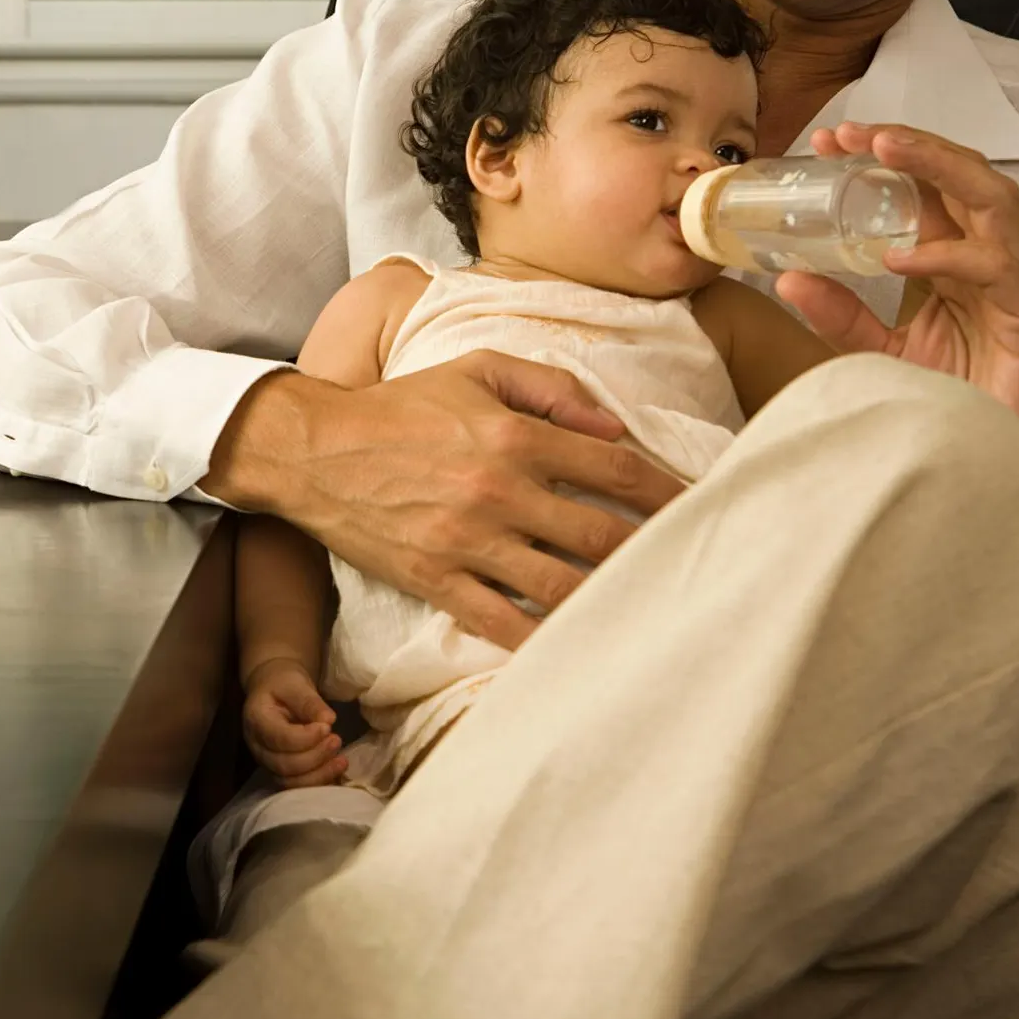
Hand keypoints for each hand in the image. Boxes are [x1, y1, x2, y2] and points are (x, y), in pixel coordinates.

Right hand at [202, 352, 683, 648]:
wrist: (314, 450)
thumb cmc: (401, 406)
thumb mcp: (477, 369)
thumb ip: (551, 388)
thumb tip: (613, 426)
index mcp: (514, 433)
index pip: (614, 466)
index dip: (668, 490)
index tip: (704, 505)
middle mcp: (499, 488)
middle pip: (601, 534)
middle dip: (654, 552)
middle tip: (694, 568)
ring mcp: (467, 540)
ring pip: (561, 586)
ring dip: (610, 601)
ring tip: (648, 613)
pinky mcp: (436, 578)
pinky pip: (502, 622)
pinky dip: (544, 640)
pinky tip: (578, 649)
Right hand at [242, 659, 345, 788]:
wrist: (273, 690)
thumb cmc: (283, 684)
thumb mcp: (296, 684)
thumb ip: (309, 702)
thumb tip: (329, 721)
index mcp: (256, 720)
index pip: (279, 738)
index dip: (306, 738)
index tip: (328, 727)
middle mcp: (257, 746)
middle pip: (284, 765)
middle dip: (315, 757)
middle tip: (337, 740)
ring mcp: (266, 762)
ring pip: (290, 781)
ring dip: (319, 774)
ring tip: (341, 760)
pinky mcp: (279, 771)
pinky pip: (297, 785)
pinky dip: (318, 781)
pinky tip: (336, 770)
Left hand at [776, 123, 1018, 453]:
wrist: (992, 462)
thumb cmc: (950, 403)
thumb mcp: (881, 352)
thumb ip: (841, 315)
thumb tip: (786, 279)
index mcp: (956, 260)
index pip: (925, 188)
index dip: (884, 157)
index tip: (827, 142)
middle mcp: (992, 259)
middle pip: (962, 176)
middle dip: (909, 145)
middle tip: (852, 133)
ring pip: (993, 199)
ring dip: (938, 167)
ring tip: (883, 152)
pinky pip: (996, 267)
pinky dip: (946, 255)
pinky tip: (900, 258)